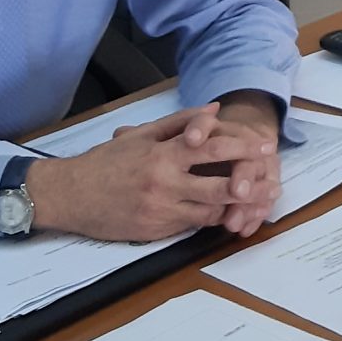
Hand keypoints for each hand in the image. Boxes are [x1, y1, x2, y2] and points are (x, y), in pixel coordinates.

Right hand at [27, 103, 277, 241]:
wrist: (69, 195)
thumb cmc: (105, 162)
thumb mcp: (140, 135)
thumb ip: (179, 122)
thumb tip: (213, 109)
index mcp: (162, 154)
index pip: (212, 147)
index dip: (241, 146)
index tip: (264, 145)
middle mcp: (165, 183)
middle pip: (219, 185)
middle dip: (249, 183)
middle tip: (272, 180)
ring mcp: (161, 210)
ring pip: (210, 211)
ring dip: (236, 207)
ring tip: (258, 200)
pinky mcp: (155, 232)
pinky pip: (192, 227)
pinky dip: (211, 220)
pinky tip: (227, 215)